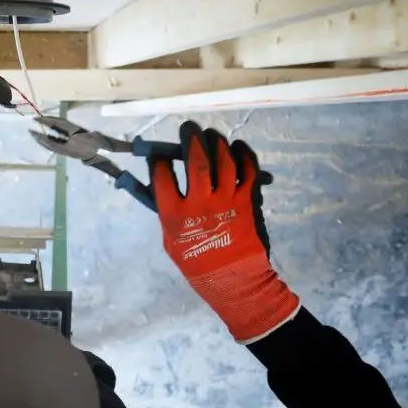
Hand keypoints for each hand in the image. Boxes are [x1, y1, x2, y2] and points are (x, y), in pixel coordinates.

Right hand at [149, 121, 299, 343]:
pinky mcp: (247, 201)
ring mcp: (226, 200)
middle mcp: (200, 202)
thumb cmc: (195, 262)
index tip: (159, 157)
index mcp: (175, 214)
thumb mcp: (170, 239)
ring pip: (223, 162)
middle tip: (188, 128)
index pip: (163, 176)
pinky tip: (238, 147)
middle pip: (196, 162)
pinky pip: (248, 172)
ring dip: (217, 144)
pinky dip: (244, 156)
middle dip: (191, 140)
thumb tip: (162, 187)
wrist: (232, 279)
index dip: (159, 162)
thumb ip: (167, 212)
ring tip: (212, 135)